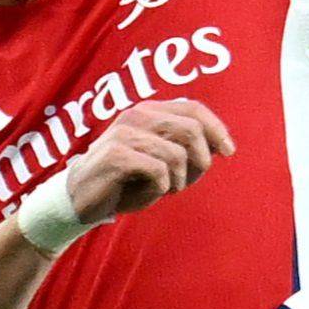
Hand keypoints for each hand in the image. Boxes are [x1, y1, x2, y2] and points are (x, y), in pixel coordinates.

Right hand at [59, 98, 233, 225]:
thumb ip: (183, 147)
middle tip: (187, 182)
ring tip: (164, 189)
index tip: (229, 151)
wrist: (79, 199)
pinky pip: (159, 172)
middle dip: (200, 162)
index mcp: (148, 111)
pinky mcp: (116, 155)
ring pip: (177, 155)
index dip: (217, 129)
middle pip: (191, 130)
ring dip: (179, 180)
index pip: (193, 109)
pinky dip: (160, 189)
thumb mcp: (158, 160)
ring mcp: (125, 133)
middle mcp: (137, 115)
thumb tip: (220, 144)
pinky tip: (146, 193)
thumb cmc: (124, 181)